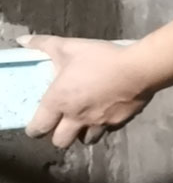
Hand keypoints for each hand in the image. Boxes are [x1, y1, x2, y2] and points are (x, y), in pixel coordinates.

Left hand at [17, 35, 153, 149]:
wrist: (139, 68)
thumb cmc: (102, 58)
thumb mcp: (71, 47)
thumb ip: (44, 44)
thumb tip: (23, 40)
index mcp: (59, 102)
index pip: (38, 129)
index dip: (35, 129)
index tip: (39, 124)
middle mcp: (76, 118)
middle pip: (60, 142)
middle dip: (59, 135)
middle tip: (64, 122)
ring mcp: (98, 123)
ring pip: (85, 140)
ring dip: (83, 133)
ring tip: (87, 119)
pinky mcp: (118, 123)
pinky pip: (108, 130)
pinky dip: (106, 124)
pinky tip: (109, 111)